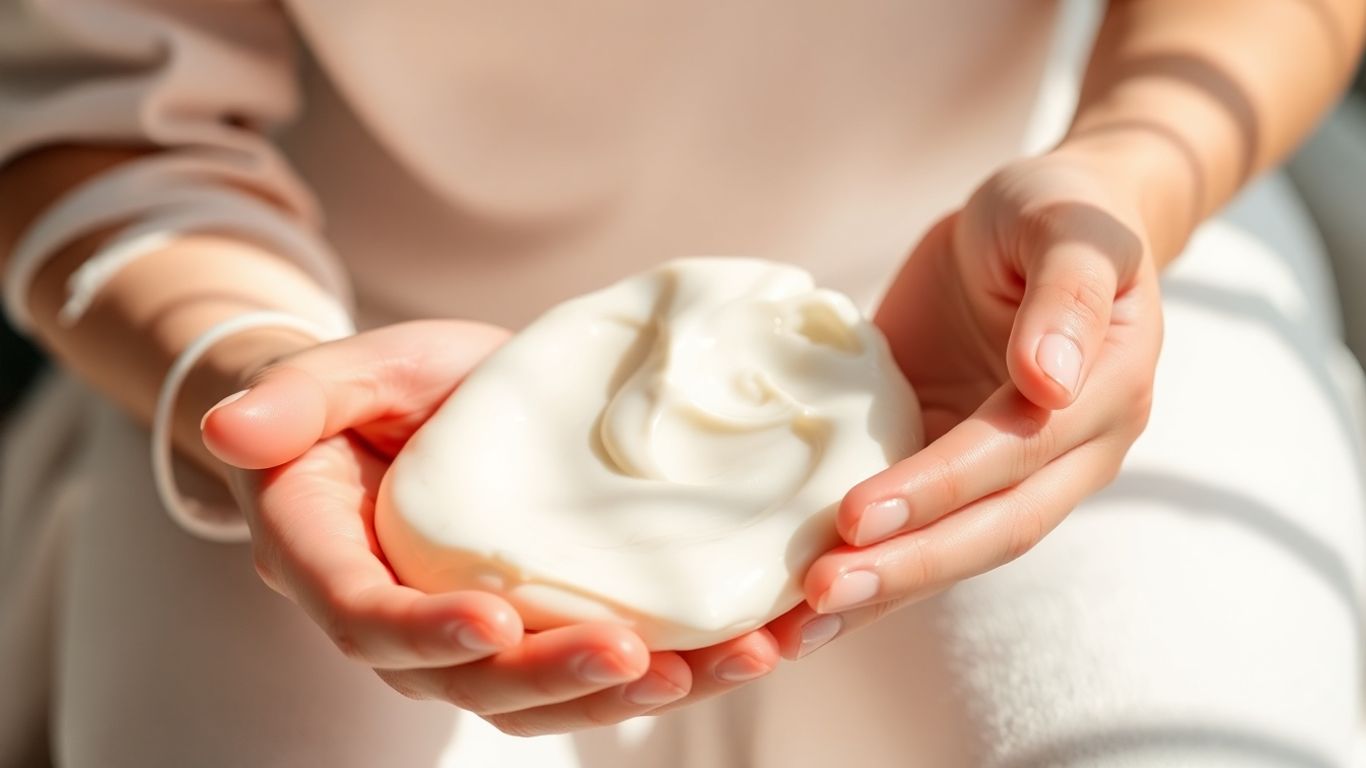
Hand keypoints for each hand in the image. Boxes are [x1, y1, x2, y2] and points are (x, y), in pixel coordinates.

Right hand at [201, 320, 779, 734]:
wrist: (412, 409)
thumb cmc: (369, 391)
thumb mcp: (338, 373)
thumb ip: (295, 396)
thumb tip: (232, 427)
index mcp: (333, 563)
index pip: (368, 620)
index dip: (426, 633)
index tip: (495, 618)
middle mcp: (401, 620)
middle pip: (468, 681)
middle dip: (552, 680)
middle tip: (635, 661)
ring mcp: (472, 633)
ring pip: (539, 696)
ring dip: (625, 695)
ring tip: (713, 667)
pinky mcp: (538, 620)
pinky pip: (589, 665)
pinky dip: (663, 666)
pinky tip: (734, 649)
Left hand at [768, 148, 1163, 656]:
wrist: (1033, 224)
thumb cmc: (1055, 207)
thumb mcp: (1067, 224)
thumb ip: (1066, 295)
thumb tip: (1048, 384)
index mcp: (1103, 394)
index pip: (1014, 455)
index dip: (938, 488)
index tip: (856, 513)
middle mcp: (1063, 454)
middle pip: (987, 531)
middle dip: (903, 567)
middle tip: (816, 599)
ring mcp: (1007, 473)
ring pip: (949, 551)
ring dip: (877, 593)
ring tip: (794, 634)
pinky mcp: (951, 470)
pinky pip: (913, 529)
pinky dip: (863, 566)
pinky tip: (798, 605)